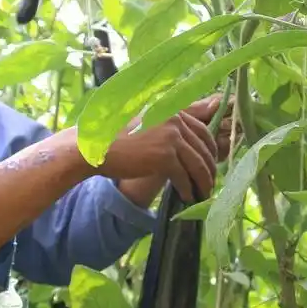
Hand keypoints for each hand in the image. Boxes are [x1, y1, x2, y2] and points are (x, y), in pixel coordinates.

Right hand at [103, 95, 236, 202]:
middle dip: (210, 168)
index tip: (211, 164)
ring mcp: (171, 137)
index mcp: (172, 110)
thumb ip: (165, 127)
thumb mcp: (145, 123)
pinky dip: (187, 189)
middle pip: (204, 148)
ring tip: (203, 193)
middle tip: (211, 183)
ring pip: (198, 164)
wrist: (94, 147)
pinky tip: (187, 197)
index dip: (210, 150)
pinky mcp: (164, 157)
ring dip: (203, 182)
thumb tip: (185, 142)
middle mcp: (175, 120)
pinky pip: (183, 177)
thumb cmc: (115, 137)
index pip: (202, 130)